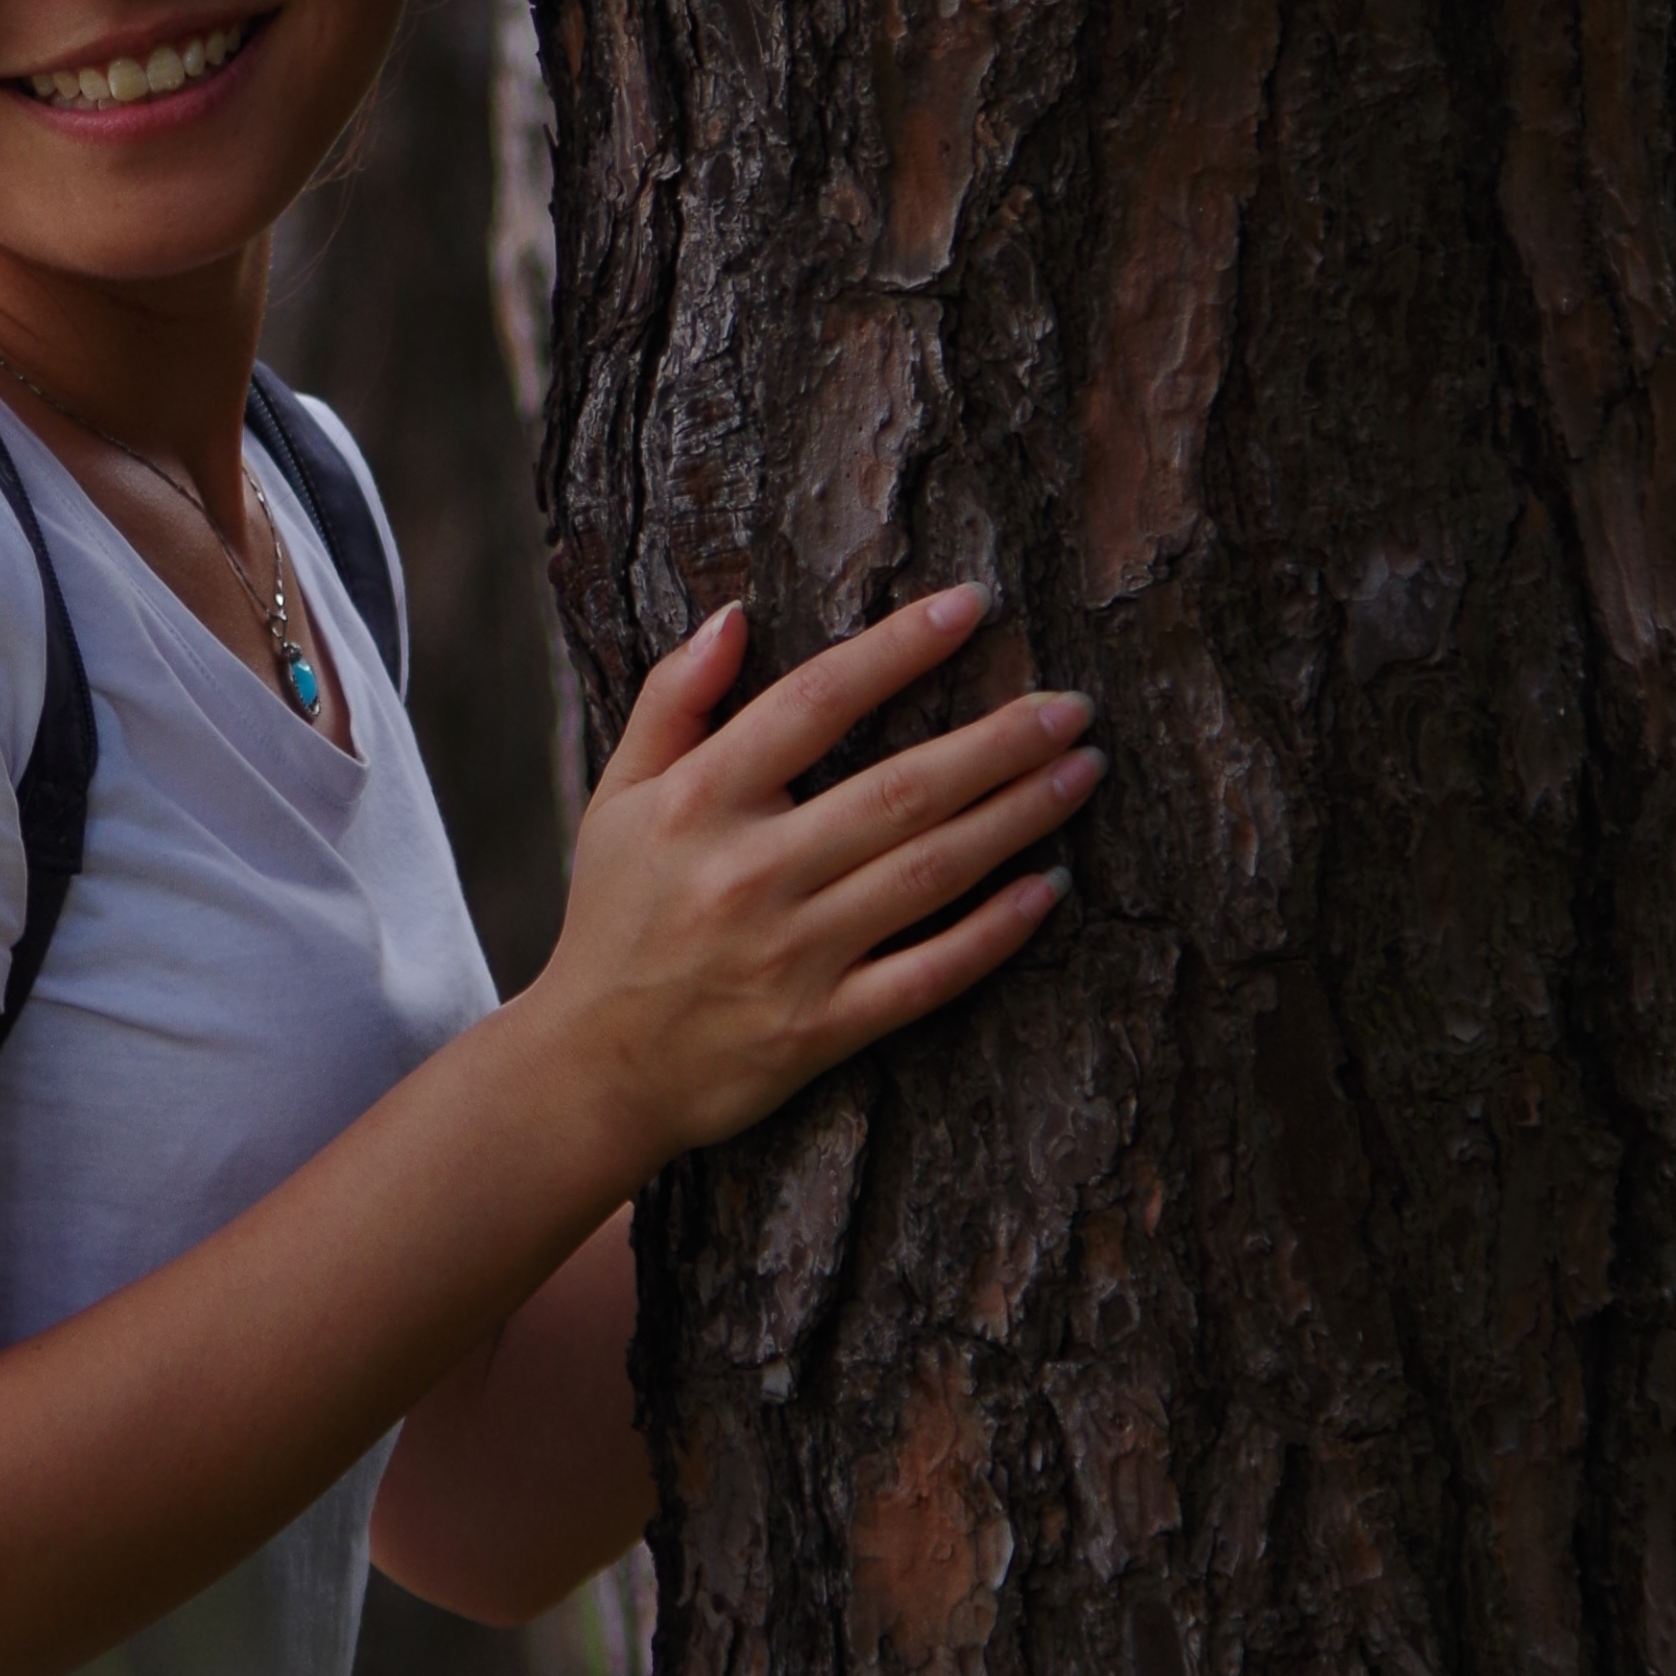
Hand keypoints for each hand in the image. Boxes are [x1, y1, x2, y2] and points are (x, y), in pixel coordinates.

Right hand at [530, 585, 1100, 1183]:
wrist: (593, 1069)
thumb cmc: (612, 919)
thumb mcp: (616, 799)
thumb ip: (672, 701)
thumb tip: (733, 616)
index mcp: (696, 803)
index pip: (814, 702)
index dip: (899, 649)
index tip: (973, 606)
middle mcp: (747, 873)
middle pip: (900, 790)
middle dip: (999, 742)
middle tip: (1073, 707)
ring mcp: (788, 955)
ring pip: (929, 873)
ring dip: (1018, 818)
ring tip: (1082, 773)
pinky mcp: (819, 1029)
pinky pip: (927, 974)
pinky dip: (993, 932)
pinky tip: (1048, 890)